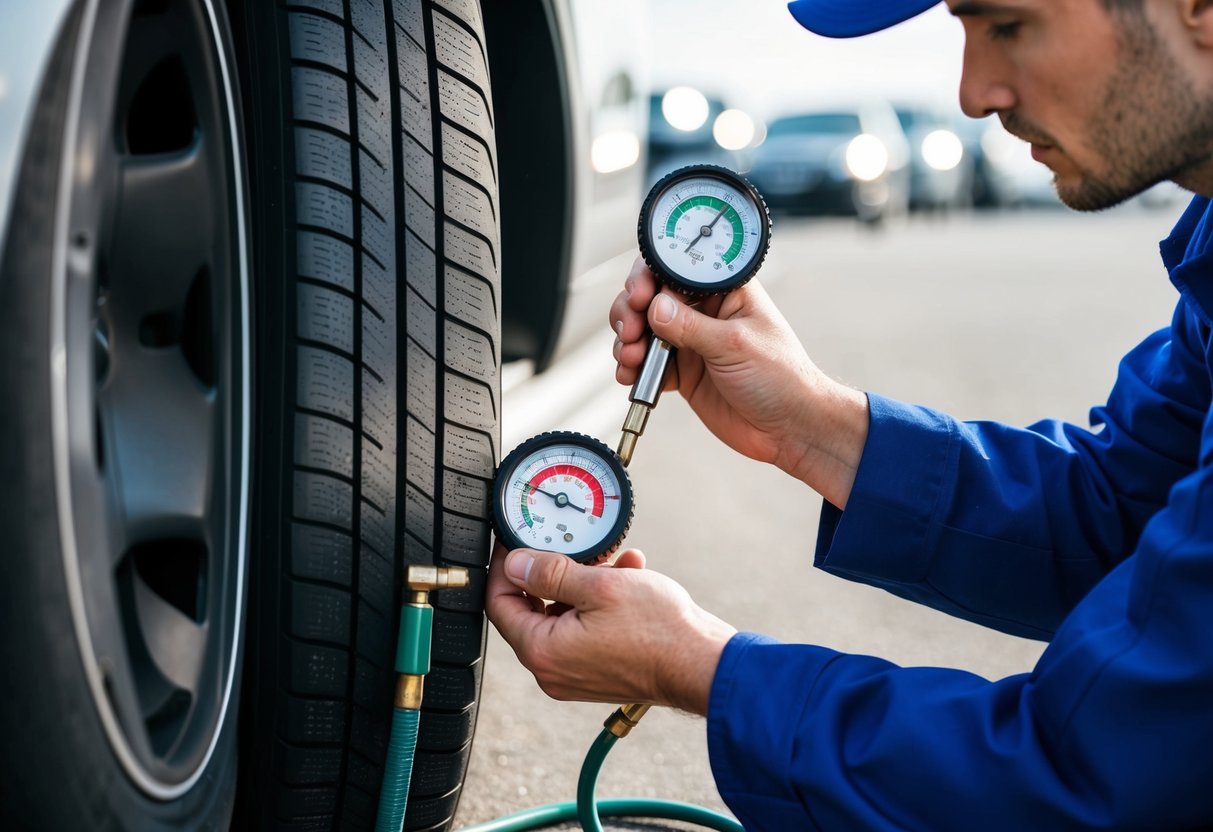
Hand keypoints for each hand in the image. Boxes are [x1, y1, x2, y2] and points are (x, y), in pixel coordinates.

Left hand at [485, 541, 735, 714]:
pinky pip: (586, 629)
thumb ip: (550, 573)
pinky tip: (628, 576)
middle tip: (567, 545)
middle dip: (552, 572)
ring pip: (563, 615)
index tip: (515, 540)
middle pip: (531, 609)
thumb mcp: (600, 585)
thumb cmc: (658, 630)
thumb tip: (516, 563)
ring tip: (611, 560)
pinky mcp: (599, 671)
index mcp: (543, 651)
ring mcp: (576, 674)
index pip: (500, 603)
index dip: (505, 566)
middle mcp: (553, 670)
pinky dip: (599, 603)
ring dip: (582, 583)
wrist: (702, 663)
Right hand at [609, 256, 868, 507]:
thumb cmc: (782, 378)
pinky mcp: (682, 372)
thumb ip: (691, 327)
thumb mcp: (736, 345)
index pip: (677, 269)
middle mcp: (704, 311)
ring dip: (628, 340)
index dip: (650, 277)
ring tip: (631, 357)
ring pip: (644, 329)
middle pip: (651, 296)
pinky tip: (630, 376)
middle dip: (632, 310)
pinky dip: (632, 368)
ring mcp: (690, 341)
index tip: (639, 296)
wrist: (789, 428)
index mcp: (724, 291)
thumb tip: (655, 309)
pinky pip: (646, 363)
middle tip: (631, 330)